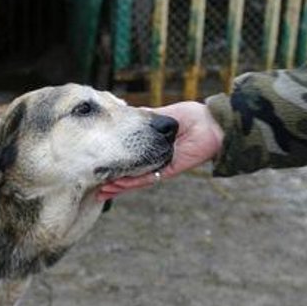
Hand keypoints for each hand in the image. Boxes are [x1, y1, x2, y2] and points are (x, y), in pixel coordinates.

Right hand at [96, 101, 223, 200]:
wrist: (211, 124)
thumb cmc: (191, 116)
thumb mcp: (160, 115)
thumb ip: (143, 119)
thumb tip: (124, 115)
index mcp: (151, 146)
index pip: (128, 156)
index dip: (114, 162)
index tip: (98, 163)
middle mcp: (153, 160)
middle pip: (129, 174)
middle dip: (113, 181)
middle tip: (94, 187)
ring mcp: (159, 167)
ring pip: (135, 180)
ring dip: (119, 186)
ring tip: (102, 190)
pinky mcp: (168, 171)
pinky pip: (147, 178)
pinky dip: (132, 182)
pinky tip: (118, 184)